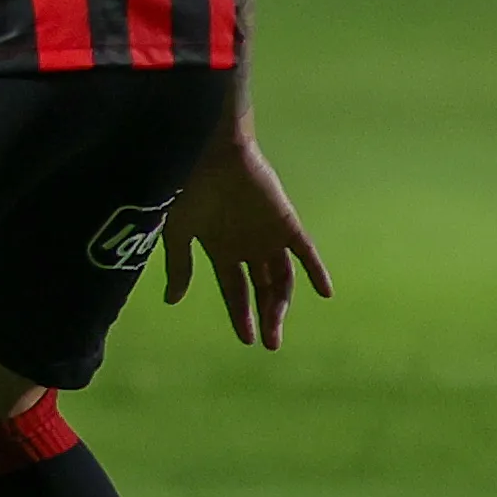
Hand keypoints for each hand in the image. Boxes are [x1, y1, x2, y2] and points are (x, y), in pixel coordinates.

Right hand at [161, 124, 330, 348]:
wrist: (210, 152)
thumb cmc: (188, 188)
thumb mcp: (178, 231)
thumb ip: (179, 266)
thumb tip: (172, 301)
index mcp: (222, 250)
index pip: (236, 290)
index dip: (241, 314)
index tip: (248, 340)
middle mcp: (248, 247)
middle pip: (262, 288)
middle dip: (266, 316)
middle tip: (269, 344)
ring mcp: (268, 235)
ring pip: (282, 276)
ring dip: (282, 301)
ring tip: (278, 323)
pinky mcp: (286, 222)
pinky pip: (305, 251)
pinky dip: (316, 270)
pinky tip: (324, 291)